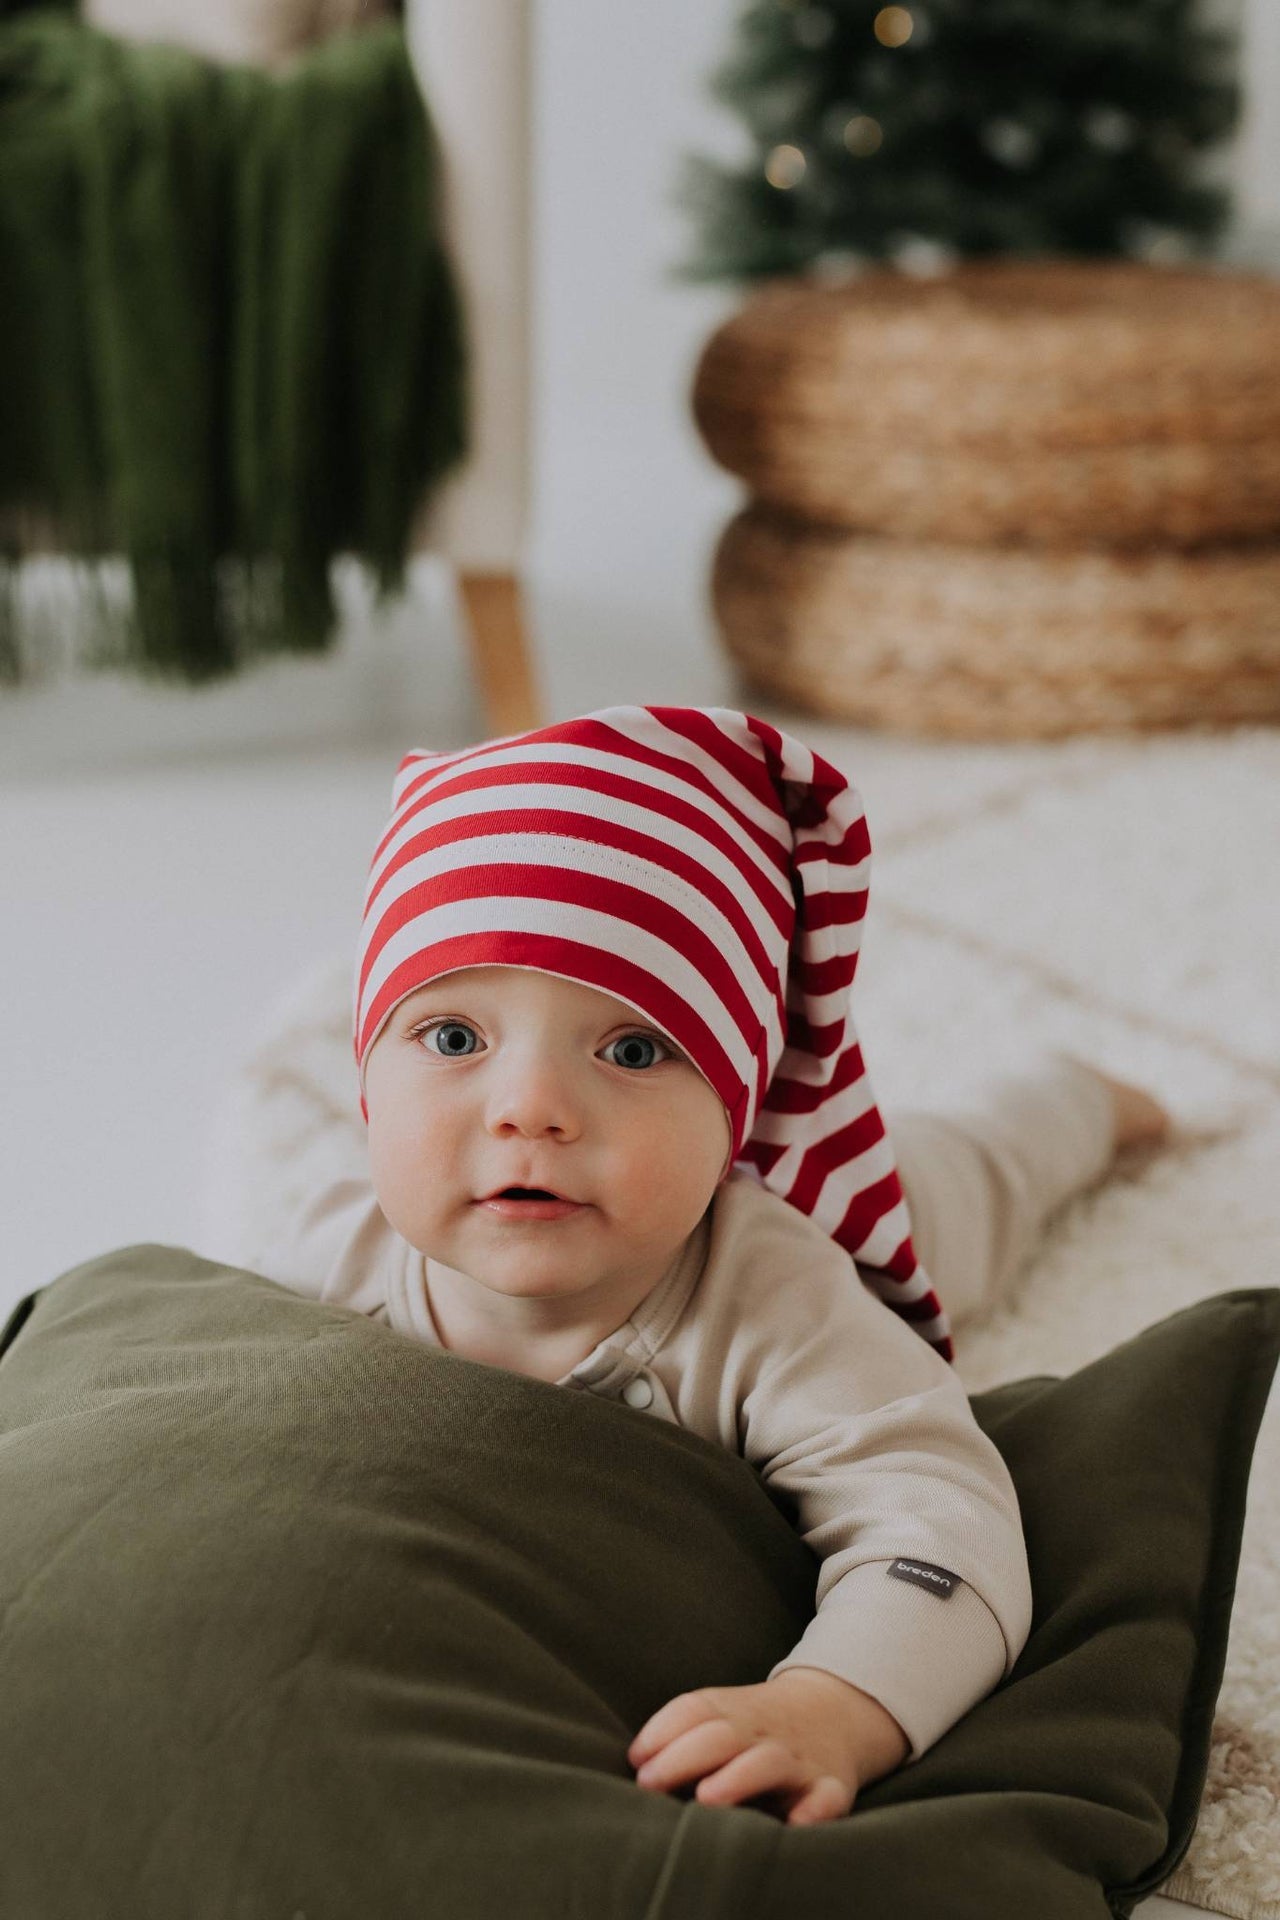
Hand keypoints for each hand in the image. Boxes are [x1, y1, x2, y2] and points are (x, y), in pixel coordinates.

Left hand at [627, 1667, 909, 1826]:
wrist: (839, 1711)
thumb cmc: (758, 1726)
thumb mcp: (724, 1713)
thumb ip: (683, 1731)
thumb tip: (637, 1761)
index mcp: (733, 1711)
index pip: (694, 1710)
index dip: (662, 1732)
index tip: (636, 1761)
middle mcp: (763, 1731)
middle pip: (721, 1735)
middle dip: (683, 1756)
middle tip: (649, 1784)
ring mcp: (798, 1759)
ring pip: (768, 1763)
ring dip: (737, 1777)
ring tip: (707, 1797)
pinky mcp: (831, 1787)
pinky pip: (827, 1799)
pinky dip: (814, 1812)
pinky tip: (796, 1824)